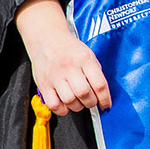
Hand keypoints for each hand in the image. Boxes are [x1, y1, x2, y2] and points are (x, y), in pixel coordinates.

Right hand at [16, 0, 110, 115]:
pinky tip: (66, 105)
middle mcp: (70, 67)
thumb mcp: (88, 54)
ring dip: (78, 106)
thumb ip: (95, 72)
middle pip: (84, 93)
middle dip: (91, 102)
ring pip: (69, 100)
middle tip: (91, 101)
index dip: (105, 98)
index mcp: (85, 59)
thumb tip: (103, 93)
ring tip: (79, 102)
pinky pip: (53, 104)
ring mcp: (55, 76)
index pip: (99, 84)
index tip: (106, 105)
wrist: (47, 38)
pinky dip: (62, 110)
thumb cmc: (69, 48)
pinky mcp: (43, 84)